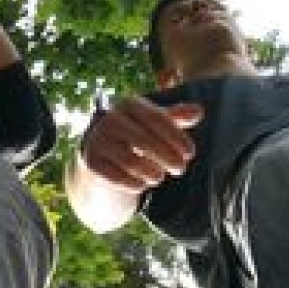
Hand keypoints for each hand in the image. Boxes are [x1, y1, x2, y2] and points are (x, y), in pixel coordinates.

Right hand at [81, 96, 204, 191]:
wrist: (101, 153)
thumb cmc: (136, 135)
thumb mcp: (156, 123)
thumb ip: (177, 117)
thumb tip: (199, 111)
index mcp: (127, 103)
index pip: (156, 118)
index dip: (176, 137)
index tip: (190, 153)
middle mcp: (108, 118)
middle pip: (144, 140)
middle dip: (167, 157)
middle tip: (181, 169)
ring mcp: (96, 139)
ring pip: (131, 161)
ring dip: (152, 172)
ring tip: (159, 177)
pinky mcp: (90, 161)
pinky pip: (117, 177)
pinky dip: (134, 183)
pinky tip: (142, 184)